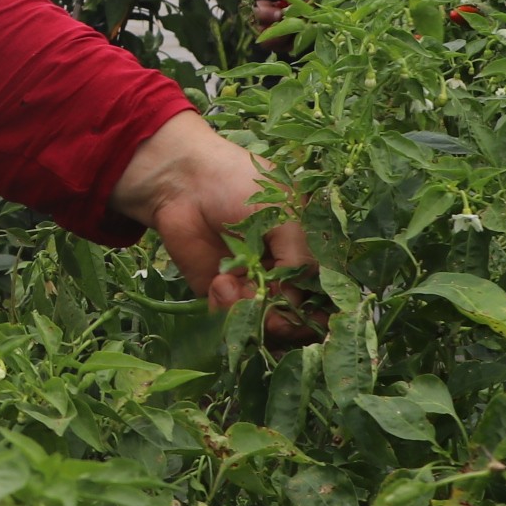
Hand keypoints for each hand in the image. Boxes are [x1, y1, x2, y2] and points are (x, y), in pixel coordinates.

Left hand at [110, 110, 315, 342]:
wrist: (181, 183)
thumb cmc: (238, 185)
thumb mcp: (284, 213)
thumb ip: (299, 259)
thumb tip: (296, 304)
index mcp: (305, 248)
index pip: (323, 291)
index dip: (320, 310)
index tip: (312, 318)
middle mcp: (282, 270)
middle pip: (297, 316)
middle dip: (285, 320)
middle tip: (270, 311)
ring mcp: (253, 284)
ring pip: (264, 322)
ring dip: (251, 311)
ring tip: (232, 283)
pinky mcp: (222, 292)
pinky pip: (232, 318)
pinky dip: (227, 309)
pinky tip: (220, 283)